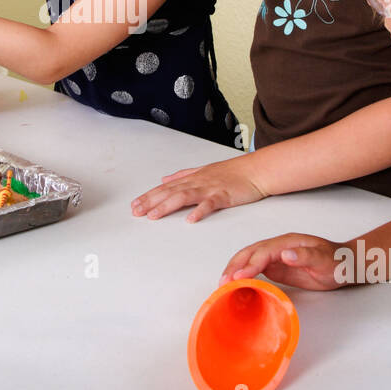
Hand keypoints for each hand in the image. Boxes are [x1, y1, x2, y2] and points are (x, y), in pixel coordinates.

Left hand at [130, 157, 266, 221]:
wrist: (255, 170)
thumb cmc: (233, 172)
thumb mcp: (203, 170)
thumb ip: (183, 175)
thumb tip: (165, 179)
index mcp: (192, 178)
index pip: (166, 188)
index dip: (149, 196)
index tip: (135, 204)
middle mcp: (197, 182)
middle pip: (170, 192)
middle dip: (151, 202)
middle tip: (135, 211)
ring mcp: (210, 188)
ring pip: (184, 197)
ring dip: (167, 206)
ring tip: (153, 216)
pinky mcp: (223, 195)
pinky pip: (210, 204)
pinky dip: (200, 211)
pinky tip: (190, 219)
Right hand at [220, 233, 345, 290]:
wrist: (344, 264)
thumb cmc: (337, 261)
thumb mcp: (324, 259)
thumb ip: (305, 256)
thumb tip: (284, 254)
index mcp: (287, 242)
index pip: (263, 252)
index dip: (250, 264)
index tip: (239, 276)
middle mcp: (277, 247)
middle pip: (250, 253)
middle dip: (235, 266)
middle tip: (223, 282)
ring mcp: (275, 257)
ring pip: (249, 259)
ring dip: (235, 270)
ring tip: (223, 284)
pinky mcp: (276, 267)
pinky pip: (255, 269)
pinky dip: (243, 276)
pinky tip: (236, 285)